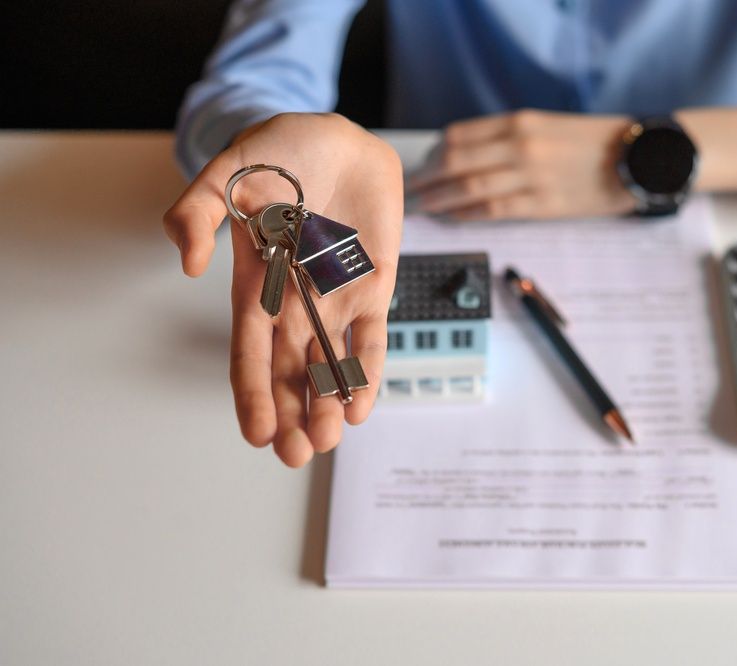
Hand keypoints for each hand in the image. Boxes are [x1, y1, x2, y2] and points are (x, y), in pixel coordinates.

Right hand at [163, 113, 402, 466]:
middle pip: (291, 371)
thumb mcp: (227, 173)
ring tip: (329, 438)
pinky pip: (373, 338)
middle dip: (292, 414)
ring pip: (331, 364)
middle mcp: (294, 303)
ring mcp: (336, 299)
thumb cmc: (278, 153)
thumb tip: (186, 263)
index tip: (258, 433)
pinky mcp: (375, 287)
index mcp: (255, 285)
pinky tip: (364, 406)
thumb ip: (197, 210)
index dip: (252, 393)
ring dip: (330, 402)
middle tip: (296, 455)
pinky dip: (368, 371)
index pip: (250, 351)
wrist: (337, 136)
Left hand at [408, 109, 635, 219]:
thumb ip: (509, 138)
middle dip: (427, 179)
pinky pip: (493, 210)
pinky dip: (467, 214)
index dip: (433, 153)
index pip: (459, 136)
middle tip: (412, 191)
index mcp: (520, 122)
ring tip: (426, 208)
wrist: (638, 158)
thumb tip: (467, 156)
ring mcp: (531, 177)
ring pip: (469, 188)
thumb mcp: (547, 126)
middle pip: (455, 162)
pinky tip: (454, 217)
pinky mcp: (543, 205)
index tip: (423, 164)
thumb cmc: (594, 143)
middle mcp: (521, 146)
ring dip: (441, 199)